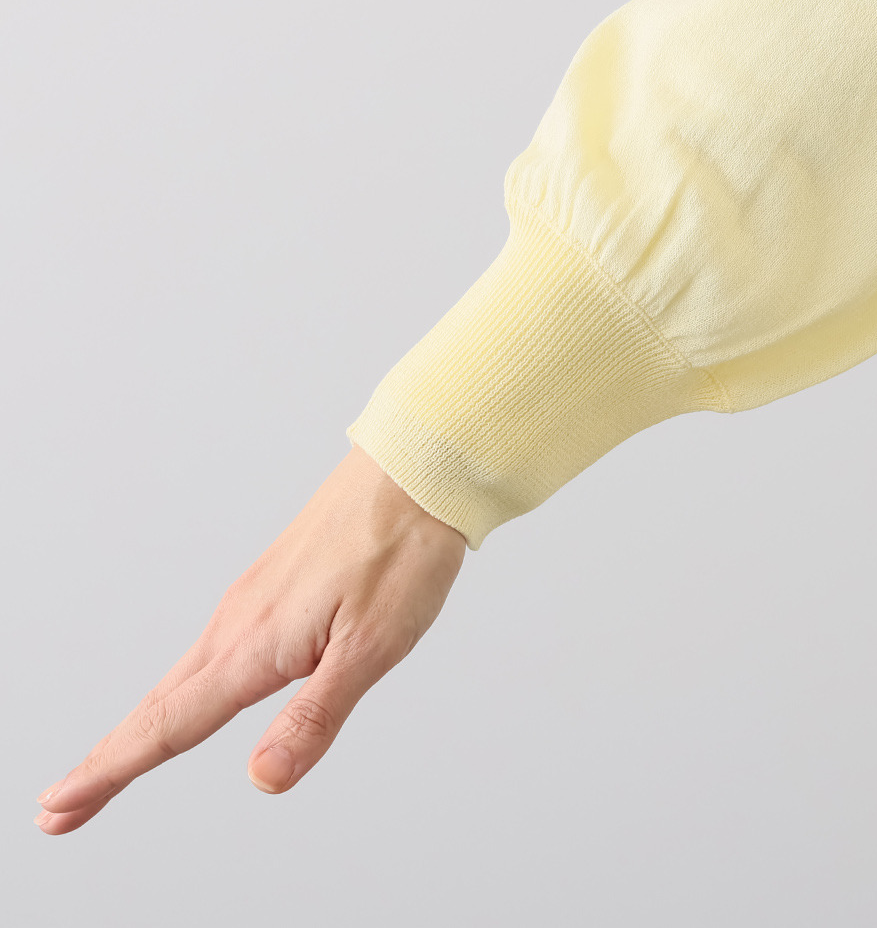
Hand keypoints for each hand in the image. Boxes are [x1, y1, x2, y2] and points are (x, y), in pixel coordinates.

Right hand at [35, 444, 466, 834]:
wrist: (416, 469)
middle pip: (163, 705)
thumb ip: (315, 715)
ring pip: (187, 674)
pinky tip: (197, 694)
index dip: (113, 770)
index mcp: (256, 643)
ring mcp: (255, 599)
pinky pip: (215, 648)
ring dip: (145, 722)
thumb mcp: (372, 646)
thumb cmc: (402, 550)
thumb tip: (262, 780)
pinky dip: (185, 685)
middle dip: (111, 757)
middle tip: (60, 807)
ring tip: (115, 760)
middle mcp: (241, 621)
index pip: (172, 725)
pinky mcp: (275, 584)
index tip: (58, 809)